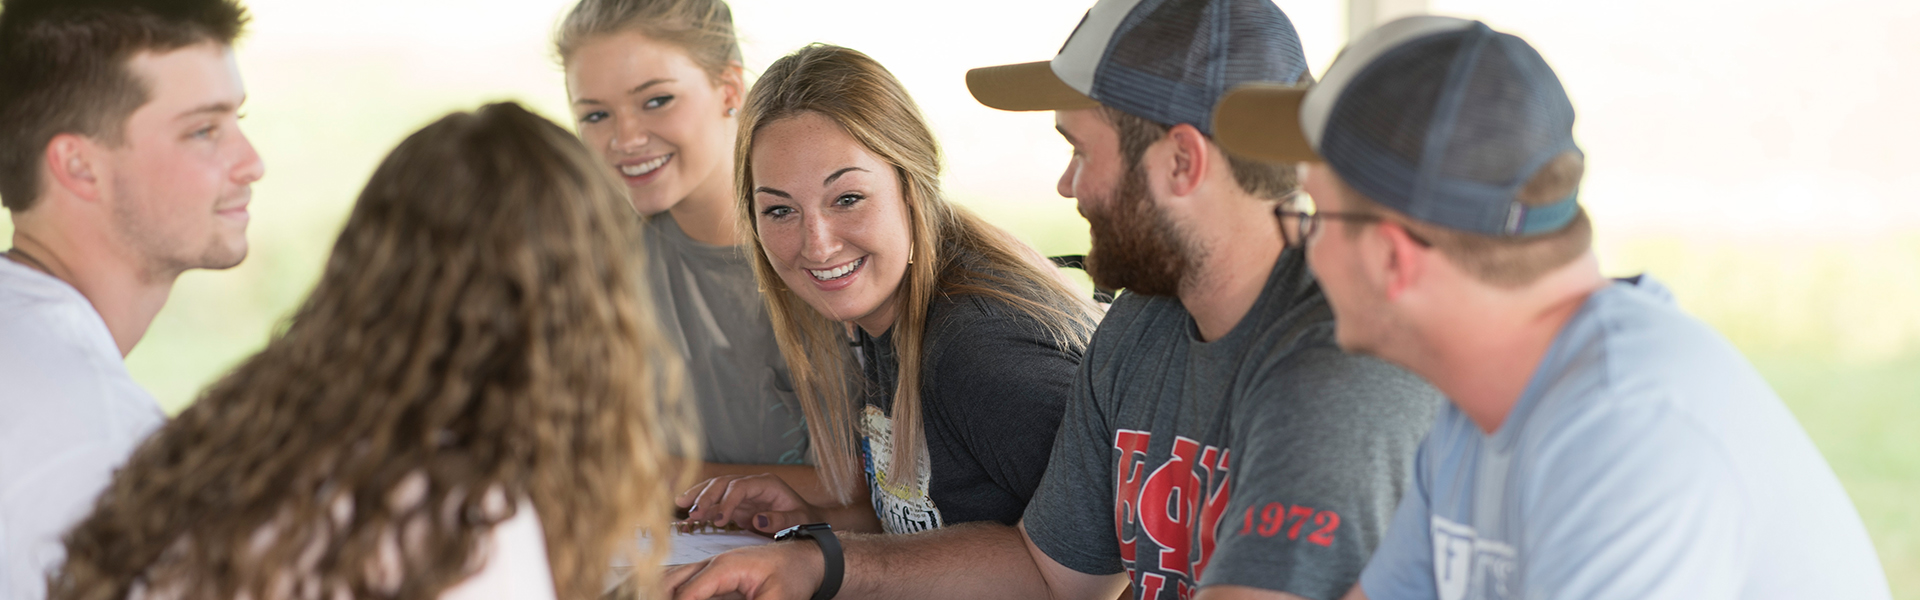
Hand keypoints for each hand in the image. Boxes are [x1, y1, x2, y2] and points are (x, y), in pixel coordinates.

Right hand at [664, 540, 824, 599]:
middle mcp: (711, 564)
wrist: (806, 559)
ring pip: (672, 581)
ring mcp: (710, 568)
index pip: (686, 595)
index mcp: (724, 567)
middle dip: (660, 597)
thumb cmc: (794, 574)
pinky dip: (677, 594)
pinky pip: (684, 584)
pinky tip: (669, 596)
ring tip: (655, 598)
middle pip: (670, 583)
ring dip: (664, 594)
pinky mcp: (714, 575)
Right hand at [677, 474, 823, 533]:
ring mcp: (743, 493)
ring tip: (680, 504)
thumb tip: (758, 519)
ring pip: (715, 488)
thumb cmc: (804, 519)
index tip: (718, 520)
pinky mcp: (736, 504)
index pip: (740, 487)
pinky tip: (686, 509)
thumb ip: (782, 520)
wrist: (806, 520)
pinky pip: (715, 501)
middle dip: (706, 496)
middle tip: (693, 513)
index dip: (727, 501)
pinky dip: (700, 504)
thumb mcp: (800, 520)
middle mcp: (752, 484)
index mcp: (767, 484)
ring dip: (698, 496)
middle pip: (724, 483)